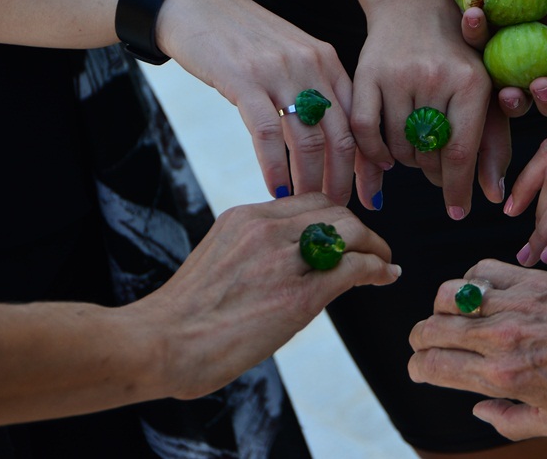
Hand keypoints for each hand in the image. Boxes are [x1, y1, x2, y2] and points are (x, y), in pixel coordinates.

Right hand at [137, 192, 399, 399]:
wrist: (161, 343)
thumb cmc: (185, 314)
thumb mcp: (219, 259)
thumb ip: (254, 250)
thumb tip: (287, 260)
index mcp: (244, 217)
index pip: (308, 202)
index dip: (335, 218)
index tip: (346, 236)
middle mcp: (265, 229)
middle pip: (334, 211)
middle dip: (361, 230)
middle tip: (374, 250)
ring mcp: (282, 260)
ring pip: (350, 232)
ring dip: (375, 246)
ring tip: (384, 263)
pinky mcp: (298, 297)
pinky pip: (353, 268)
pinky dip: (377, 268)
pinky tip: (385, 276)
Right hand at [158, 0, 359, 204]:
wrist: (192, 3)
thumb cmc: (241, 38)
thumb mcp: (289, 56)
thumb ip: (314, 89)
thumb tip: (332, 139)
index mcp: (327, 62)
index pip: (360, 120)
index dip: (368, 162)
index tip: (372, 193)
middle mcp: (311, 65)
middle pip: (341, 135)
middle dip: (344, 180)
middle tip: (339, 210)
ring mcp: (279, 72)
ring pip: (309, 140)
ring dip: (310, 181)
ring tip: (308, 207)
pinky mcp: (244, 80)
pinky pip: (269, 134)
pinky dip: (276, 168)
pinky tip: (276, 190)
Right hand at [351, 3, 498, 216]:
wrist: (414, 6)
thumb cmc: (456, 58)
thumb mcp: (484, 94)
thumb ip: (492, 146)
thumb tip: (494, 197)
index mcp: (472, 83)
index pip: (461, 153)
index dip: (458, 189)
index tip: (458, 212)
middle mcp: (436, 76)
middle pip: (429, 155)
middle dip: (434, 172)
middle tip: (436, 167)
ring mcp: (399, 74)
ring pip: (398, 147)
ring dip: (406, 161)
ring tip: (415, 149)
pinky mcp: (367, 72)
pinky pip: (365, 131)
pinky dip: (374, 152)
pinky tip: (385, 156)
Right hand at [408, 259, 546, 440]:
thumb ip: (508, 422)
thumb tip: (477, 408)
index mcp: (503, 376)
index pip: (432, 365)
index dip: (417, 368)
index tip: (421, 369)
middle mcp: (501, 337)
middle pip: (430, 328)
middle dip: (420, 340)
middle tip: (427, 345)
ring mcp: (513, 303)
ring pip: (446, 295)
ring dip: (441, 309)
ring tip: (452, 318)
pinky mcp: (527, 278)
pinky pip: (478, 270)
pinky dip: (470, 281)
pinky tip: (481, 296)